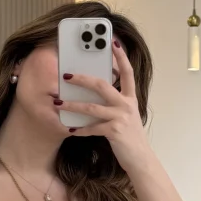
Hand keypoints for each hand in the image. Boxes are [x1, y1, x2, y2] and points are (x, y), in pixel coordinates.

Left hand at [63, 37, 151, 170]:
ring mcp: (121, 118)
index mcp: (130, 98)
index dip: (121, 56)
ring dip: (73, 105)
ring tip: (58, 103)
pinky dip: (79, 129)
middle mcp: (127, 105)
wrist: (141, 159)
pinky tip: (70, 128)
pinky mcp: (114, 131)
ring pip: (92, 107)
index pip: (127, 72)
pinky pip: (91, 128)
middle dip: (82, 79)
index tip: (113, 41)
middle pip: (102, 85)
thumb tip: (91, 92)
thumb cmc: (129, 136)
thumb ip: (113, 103)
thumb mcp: (125, 115)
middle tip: (66, 75)